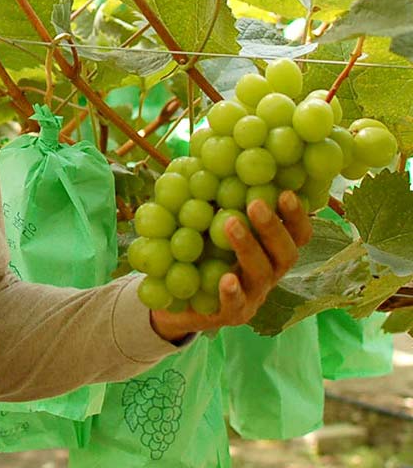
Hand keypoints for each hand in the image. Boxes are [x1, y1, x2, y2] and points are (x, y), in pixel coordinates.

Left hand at [149, 191, 312, 342]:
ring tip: (229, 223)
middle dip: (273, 227)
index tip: (286, 192)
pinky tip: (225, 279)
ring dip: (248, 247)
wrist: (172, 297)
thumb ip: (217, 196)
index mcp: (270, 249)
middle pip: (286, 253)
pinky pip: (235, 305)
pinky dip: (232, 292)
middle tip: (256, 204)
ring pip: (262, 274)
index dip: (296, 215)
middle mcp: (269, 272)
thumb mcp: (208, 220)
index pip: (296, 233)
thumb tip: (215, 152)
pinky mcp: (231, 315)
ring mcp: (253, 295)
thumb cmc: (199, 250)